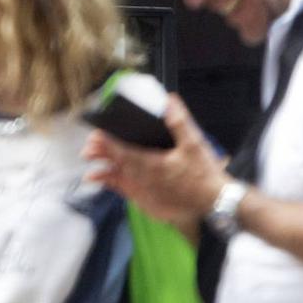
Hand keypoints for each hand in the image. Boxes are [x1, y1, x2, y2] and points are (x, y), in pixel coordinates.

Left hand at [83, 94, 226, 221]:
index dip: (108, 144)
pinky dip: (118, 190)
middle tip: (87, 151)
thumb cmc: (205, 173)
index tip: (96, 136)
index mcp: (153, 164)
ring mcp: (148, 192)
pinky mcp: (153, 202)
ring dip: (106, 176)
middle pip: (118, 166)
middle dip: (102, 157)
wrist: (216, 201)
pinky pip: (130, 195)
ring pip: (122, 182)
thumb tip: (169, 100)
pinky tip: (113, 189)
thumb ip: (179, 121)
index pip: (124, 151)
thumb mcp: (195, 143)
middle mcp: (146, 179)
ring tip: (90, 176)